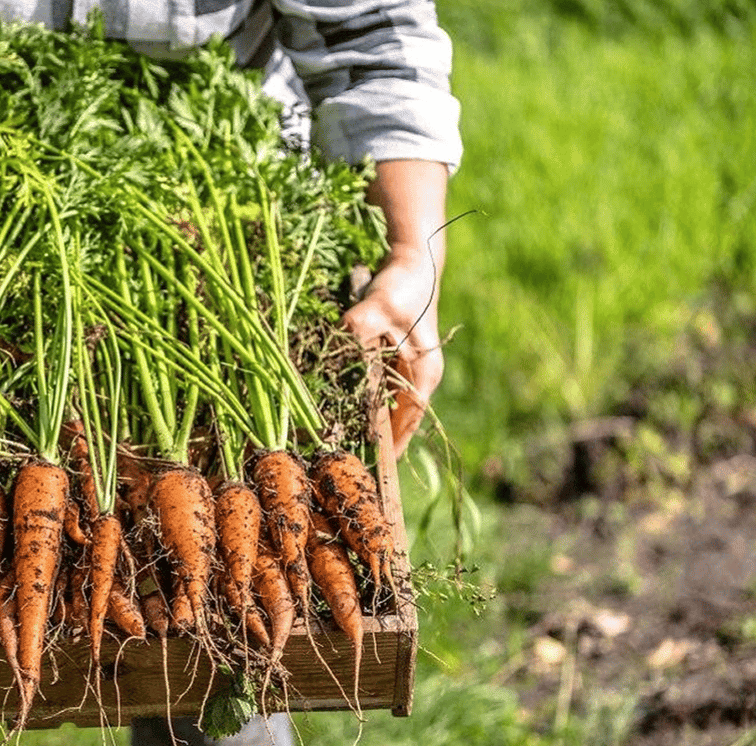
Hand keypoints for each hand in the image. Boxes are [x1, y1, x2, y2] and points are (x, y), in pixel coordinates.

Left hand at [347, 159, 448, 456]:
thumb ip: (360, 325)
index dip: (387, 450)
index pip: (406, 425)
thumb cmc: (401, 284)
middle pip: (394, 421)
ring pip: (382, 407)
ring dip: (360, 423)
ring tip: (332, 447)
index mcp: (423, 376)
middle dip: (369, 441)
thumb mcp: (380, 304)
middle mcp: (418, 379)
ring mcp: (406, 371)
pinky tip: (332, 410)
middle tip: (341, 466)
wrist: (412, 259)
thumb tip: (343, 340)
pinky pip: (373, 390)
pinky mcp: (392, 360)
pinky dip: (356, 400)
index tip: (368, 475)